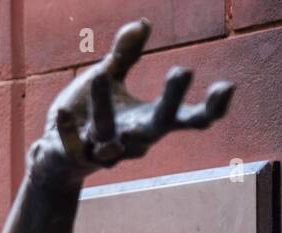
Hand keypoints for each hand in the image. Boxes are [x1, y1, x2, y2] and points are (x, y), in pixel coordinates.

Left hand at [28, 19, 233, 189]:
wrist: (55, 152)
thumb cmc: (89, 113)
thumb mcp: (108, 78)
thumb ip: (124, 56)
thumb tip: (141, 23)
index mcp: (151, 120)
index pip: (190, 118)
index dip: (211, 108)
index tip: (226, 86)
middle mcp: (135, 140)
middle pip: (161, 124)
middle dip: (173, 99)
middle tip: (182, 69)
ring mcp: (107, 153)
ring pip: (109, 136)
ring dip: (103, 107)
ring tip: (99, 75)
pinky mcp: (77, 159)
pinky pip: (74, 147)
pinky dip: (69, 130)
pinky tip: (62, 112)